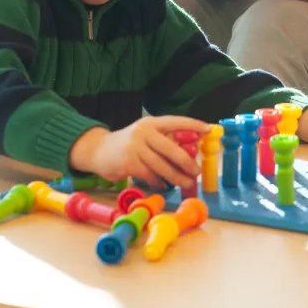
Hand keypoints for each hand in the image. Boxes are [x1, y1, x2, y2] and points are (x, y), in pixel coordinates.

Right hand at [69, 116, 211, 188]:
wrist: (98, 150)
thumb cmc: (129, 144)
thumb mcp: (145, 134)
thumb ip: (163, 139)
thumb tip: (190, 151)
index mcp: (152, 123)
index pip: (177, 121)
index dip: (194, 125)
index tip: (209, 129)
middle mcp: (144, 132)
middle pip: (172, 149)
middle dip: (187, 162)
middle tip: (196, 172)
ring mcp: (135, 147)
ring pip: (162, 165)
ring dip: (176, 177)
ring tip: (186, 183)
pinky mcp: (129, 163)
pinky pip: (150, 175)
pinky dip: (159, 182)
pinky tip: (164, 186)